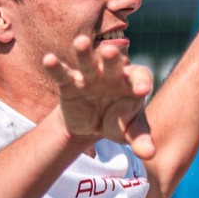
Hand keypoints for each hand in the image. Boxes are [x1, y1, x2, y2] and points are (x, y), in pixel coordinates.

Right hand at [42, 34, 155, 156]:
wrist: (91, 124)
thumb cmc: (117, 122)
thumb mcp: (129, 132)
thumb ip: (140, 139)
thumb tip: (150, 155)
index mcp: (131, 82)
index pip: (140, 76)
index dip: (141, 81)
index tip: (143, 90)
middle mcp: (111, 75)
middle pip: (113, 63)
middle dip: (111, 58)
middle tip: (110, 52)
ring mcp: (89, 77)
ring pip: (87, 62)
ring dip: (84, 53)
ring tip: (80, 42)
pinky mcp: (69, 84)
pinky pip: (63, 74)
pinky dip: (56, 67)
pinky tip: (48, 60)